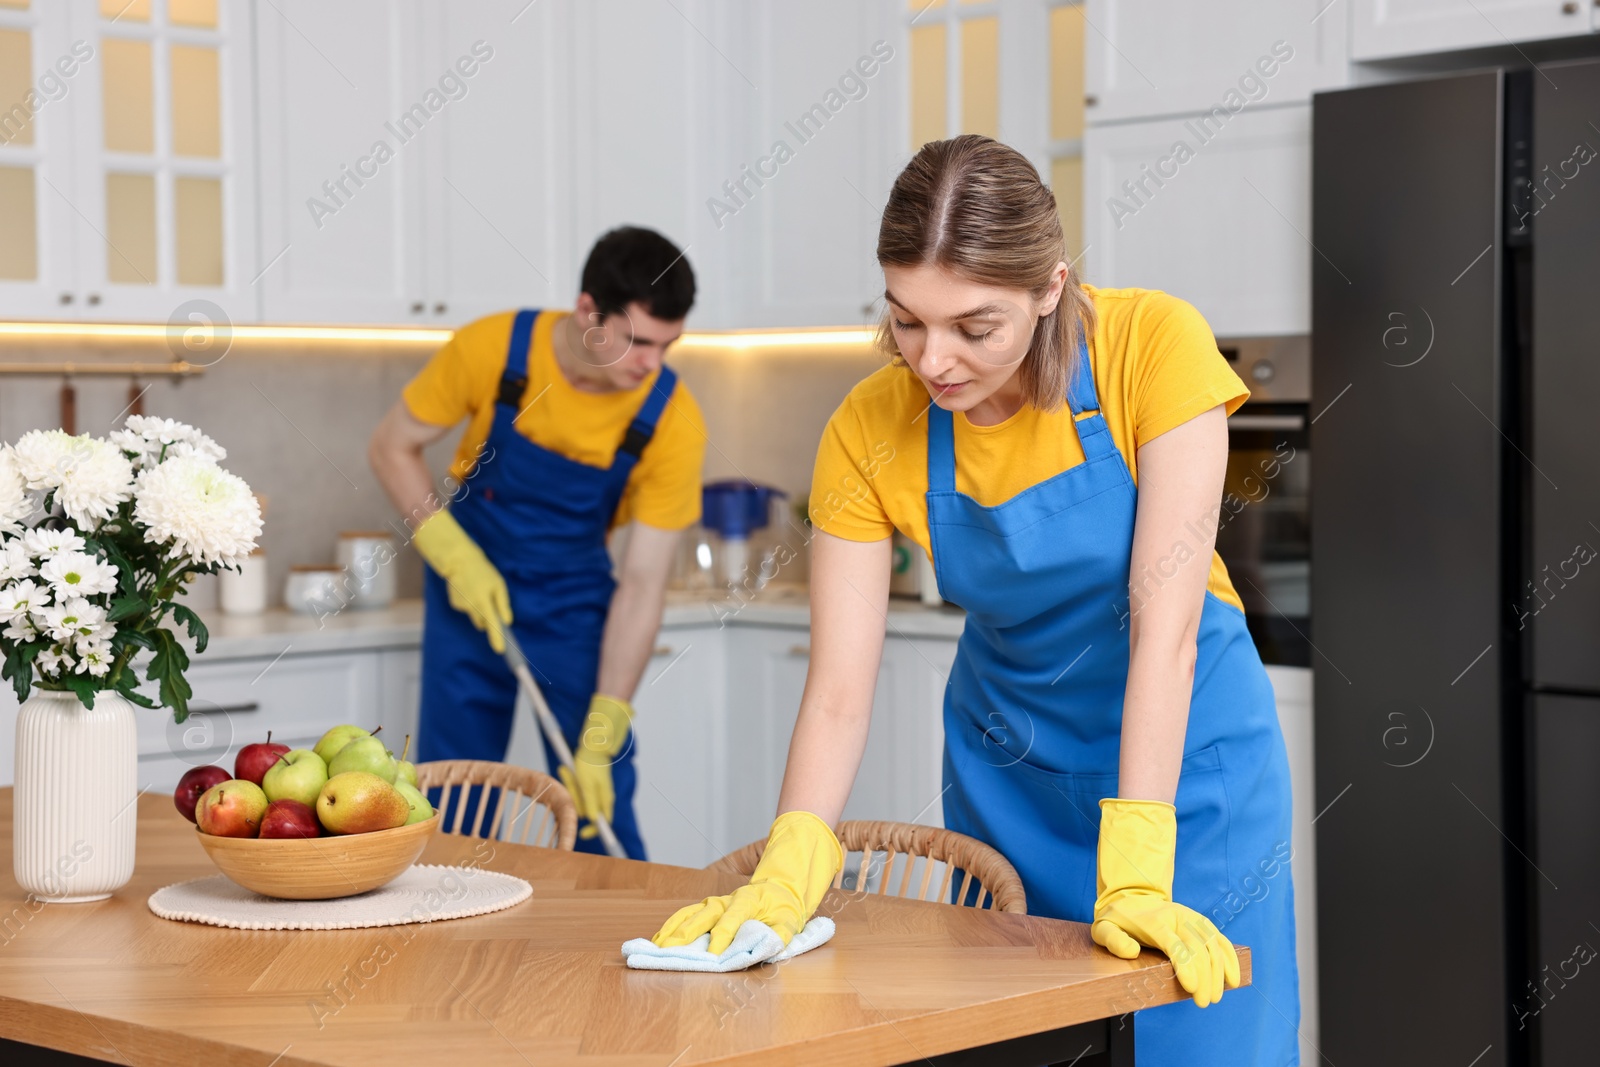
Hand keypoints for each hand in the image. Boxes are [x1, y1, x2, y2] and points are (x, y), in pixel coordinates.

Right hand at [413, 510, 511, 651]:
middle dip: (488, 618)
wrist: (458, 560)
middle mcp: (471, 607)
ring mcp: (461, 606)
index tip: (500, 650)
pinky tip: (468, 589)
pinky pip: (467, 608)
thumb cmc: (483, 571)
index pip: (492, 625)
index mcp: (484, 602)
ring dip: (478, 609)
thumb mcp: (498, 585)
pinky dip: (469, 602)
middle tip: (490, 603)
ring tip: (478, 590)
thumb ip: (503, 604)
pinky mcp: (454, 604)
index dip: (497, 639)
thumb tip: (507, 622)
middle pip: (483, 623)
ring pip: (474, 615)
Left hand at [558, 695, 632, 838]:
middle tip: (569, 779)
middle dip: (575, 799)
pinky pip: (576, 789)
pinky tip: (566, 770)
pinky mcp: (588, 784)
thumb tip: (592, 820)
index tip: (582, 834)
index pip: (603, 822)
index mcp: (605, 799)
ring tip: (567, 771)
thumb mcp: (587, 784)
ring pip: (579, 798)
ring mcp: (594, 790)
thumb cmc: (590, 763)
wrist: (591, 745)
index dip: (593, 830)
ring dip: (570, 787)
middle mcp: (601, 797)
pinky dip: (570, 782)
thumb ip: (590, 803)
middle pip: (586, 809)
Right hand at [652, 810, 841, 953]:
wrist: (779, 888)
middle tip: (670, 951)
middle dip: (686, 934)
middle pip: (702, 916)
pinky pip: (686, 915)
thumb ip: (779, 936)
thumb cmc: (783, 908)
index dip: (722, 939)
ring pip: (689, 914)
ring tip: (657, 946)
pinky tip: (660, 939)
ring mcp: (714, 903)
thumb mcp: (789, 922)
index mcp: (747, 901)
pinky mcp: (707, 908)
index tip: (714, 957)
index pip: (731, 920)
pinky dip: (672, 926)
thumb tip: (768, 948)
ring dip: (673, 929)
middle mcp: (726, 900)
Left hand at [1091, 797, 1239, 1008]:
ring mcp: (1191, 918)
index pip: (1174, 944)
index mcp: (1154, 921)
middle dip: (1204, 977)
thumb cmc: (1118, 920)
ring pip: (1212, 945)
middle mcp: (1177, 917)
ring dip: (1218, 973)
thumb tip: (1133, 952)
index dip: (1185, 966)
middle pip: (1197, 947)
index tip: (1191, 989)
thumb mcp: (1104, 929)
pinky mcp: (1200, 922)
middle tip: (1203, 1002)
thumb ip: (1114, 941)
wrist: (1131, 897)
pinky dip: (1229, 958)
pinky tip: (1233, 979)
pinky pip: (1220, 939)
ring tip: (1215, 997)